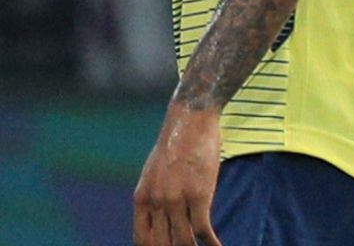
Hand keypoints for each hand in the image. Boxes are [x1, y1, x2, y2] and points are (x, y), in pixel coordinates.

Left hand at [133, 105, 223, 245]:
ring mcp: (177, 199)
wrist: (190, 120)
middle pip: (161, 244)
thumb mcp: (155, 171)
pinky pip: (203, 229)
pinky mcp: (199, 194)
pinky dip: (211, 244)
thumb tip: (161, 214)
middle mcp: (156, 202)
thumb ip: (155, 194)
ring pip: (183, 241)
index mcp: (142, 198)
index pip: (142, 239)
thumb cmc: (177, 143)